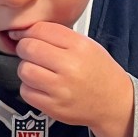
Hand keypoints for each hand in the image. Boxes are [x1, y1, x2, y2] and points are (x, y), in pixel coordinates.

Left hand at [11, 22, 134, 136]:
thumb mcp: (88, 45)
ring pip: (24, 70)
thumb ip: (59, 36)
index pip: (40, 29)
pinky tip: (41, 86)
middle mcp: (70, 66)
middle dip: (24, 49)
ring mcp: (61, 88)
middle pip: (29, 48)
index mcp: (80, 46)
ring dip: (26, 69)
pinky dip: (29, 88)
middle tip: (30, 53)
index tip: (24, 35)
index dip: (27, 31)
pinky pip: (26, 91)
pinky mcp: (53, 106)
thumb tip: (25, 32)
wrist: (114, 102)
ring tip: (38, 71)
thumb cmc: (99, 72)